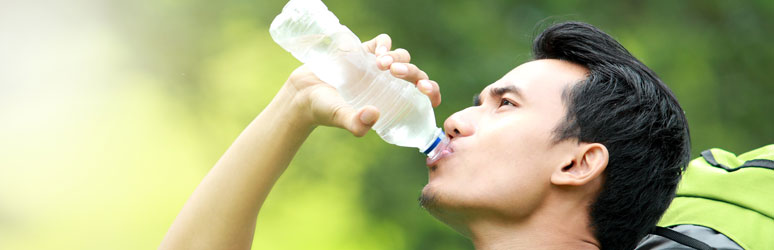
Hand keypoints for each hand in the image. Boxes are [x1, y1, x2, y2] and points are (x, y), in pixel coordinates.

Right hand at [283, 34, 441, 136]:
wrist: (302, 93)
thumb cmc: (324, 111)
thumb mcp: (341, 119)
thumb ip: (355, 123)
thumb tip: (373, 115)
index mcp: (393, 102)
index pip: (422, 95)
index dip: (431, 91)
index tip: (426, 90)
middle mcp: (390, 84)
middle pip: (415, 74)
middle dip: (413, 72)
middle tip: (396, 75)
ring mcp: (378, 67)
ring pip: (402, 57)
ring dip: (399, 59)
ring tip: (381, 66)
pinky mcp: (364, 51)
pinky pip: (384, 42)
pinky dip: (385, 44)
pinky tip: (376, 54)